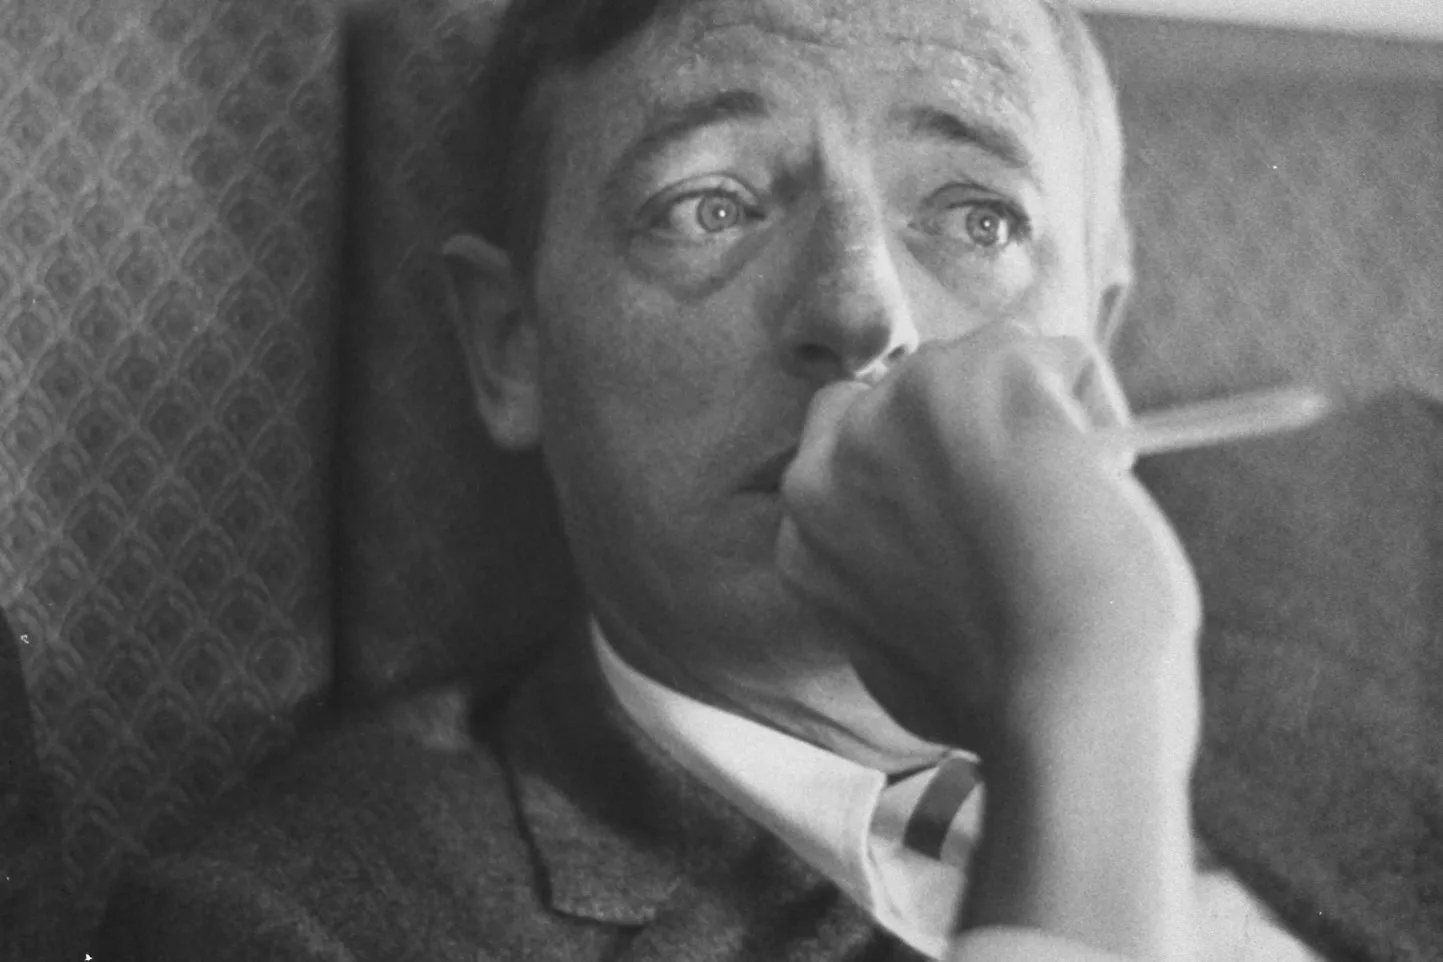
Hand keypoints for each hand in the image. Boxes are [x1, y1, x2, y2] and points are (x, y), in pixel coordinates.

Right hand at [776, 323, 1200, 755]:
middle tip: (1031, 494)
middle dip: (971, 426)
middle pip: (914, 387)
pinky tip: (1104, 484)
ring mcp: (907, 402)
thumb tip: (926, 555)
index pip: (849, 434)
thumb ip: (879, 575)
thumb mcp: (889, 644)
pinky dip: (1097, 411)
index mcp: (808, 516)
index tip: (970, 495)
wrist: (1060, 706)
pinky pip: (1063, 360)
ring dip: (1035, 413)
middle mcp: (838, 449)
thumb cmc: (999, 703)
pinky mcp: (990, 371)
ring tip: (1073, 500)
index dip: (917, 457)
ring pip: (987, 364)